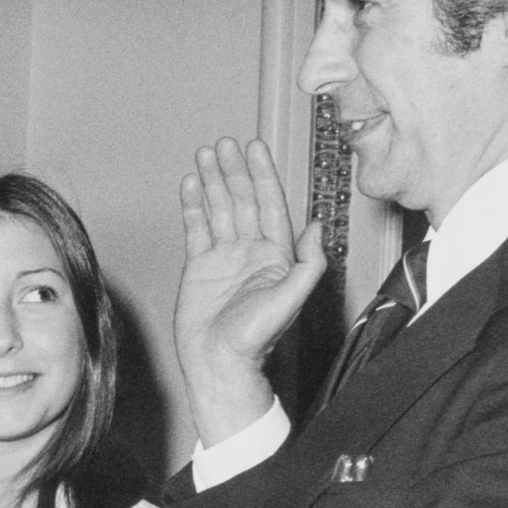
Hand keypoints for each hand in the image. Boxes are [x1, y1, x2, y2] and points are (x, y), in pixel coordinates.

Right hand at [175, 137, 326, 442]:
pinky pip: (196, 228)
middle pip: (242, 200)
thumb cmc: (256, 340)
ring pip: (219, 209)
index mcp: (276, 256)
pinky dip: (193, 206)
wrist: (219, 363)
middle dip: (234, 170)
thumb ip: (308, 263)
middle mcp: (251, 251)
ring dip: (213, 181)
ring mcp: (224, 257)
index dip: (263, 175)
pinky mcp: (199, 266)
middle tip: (224, 145)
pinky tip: (190, 186)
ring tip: (205, 156)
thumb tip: (317, 226)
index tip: (254, 149)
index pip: (269, 205)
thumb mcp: (291, 299)